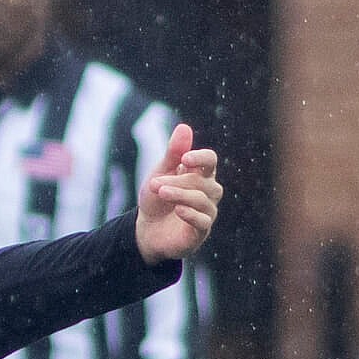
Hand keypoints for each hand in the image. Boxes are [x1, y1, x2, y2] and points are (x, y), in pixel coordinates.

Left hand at [134, 123, 221, 264]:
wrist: (147, 230)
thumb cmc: (158, 199)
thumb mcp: (160, 173)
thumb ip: (173, 153)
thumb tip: (184, 127)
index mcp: (201, 175)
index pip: (210, 161)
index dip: (201, 158)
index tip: (184, 158)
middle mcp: (209, 192)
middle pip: (201, 181)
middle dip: (177, 181)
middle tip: (154, 184)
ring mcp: (207, 212)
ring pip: (201, 200)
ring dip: (179, 195)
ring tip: (161, 192)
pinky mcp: (201, 231)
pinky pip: (203, 221)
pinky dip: (190, 214)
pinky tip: (178, 210)